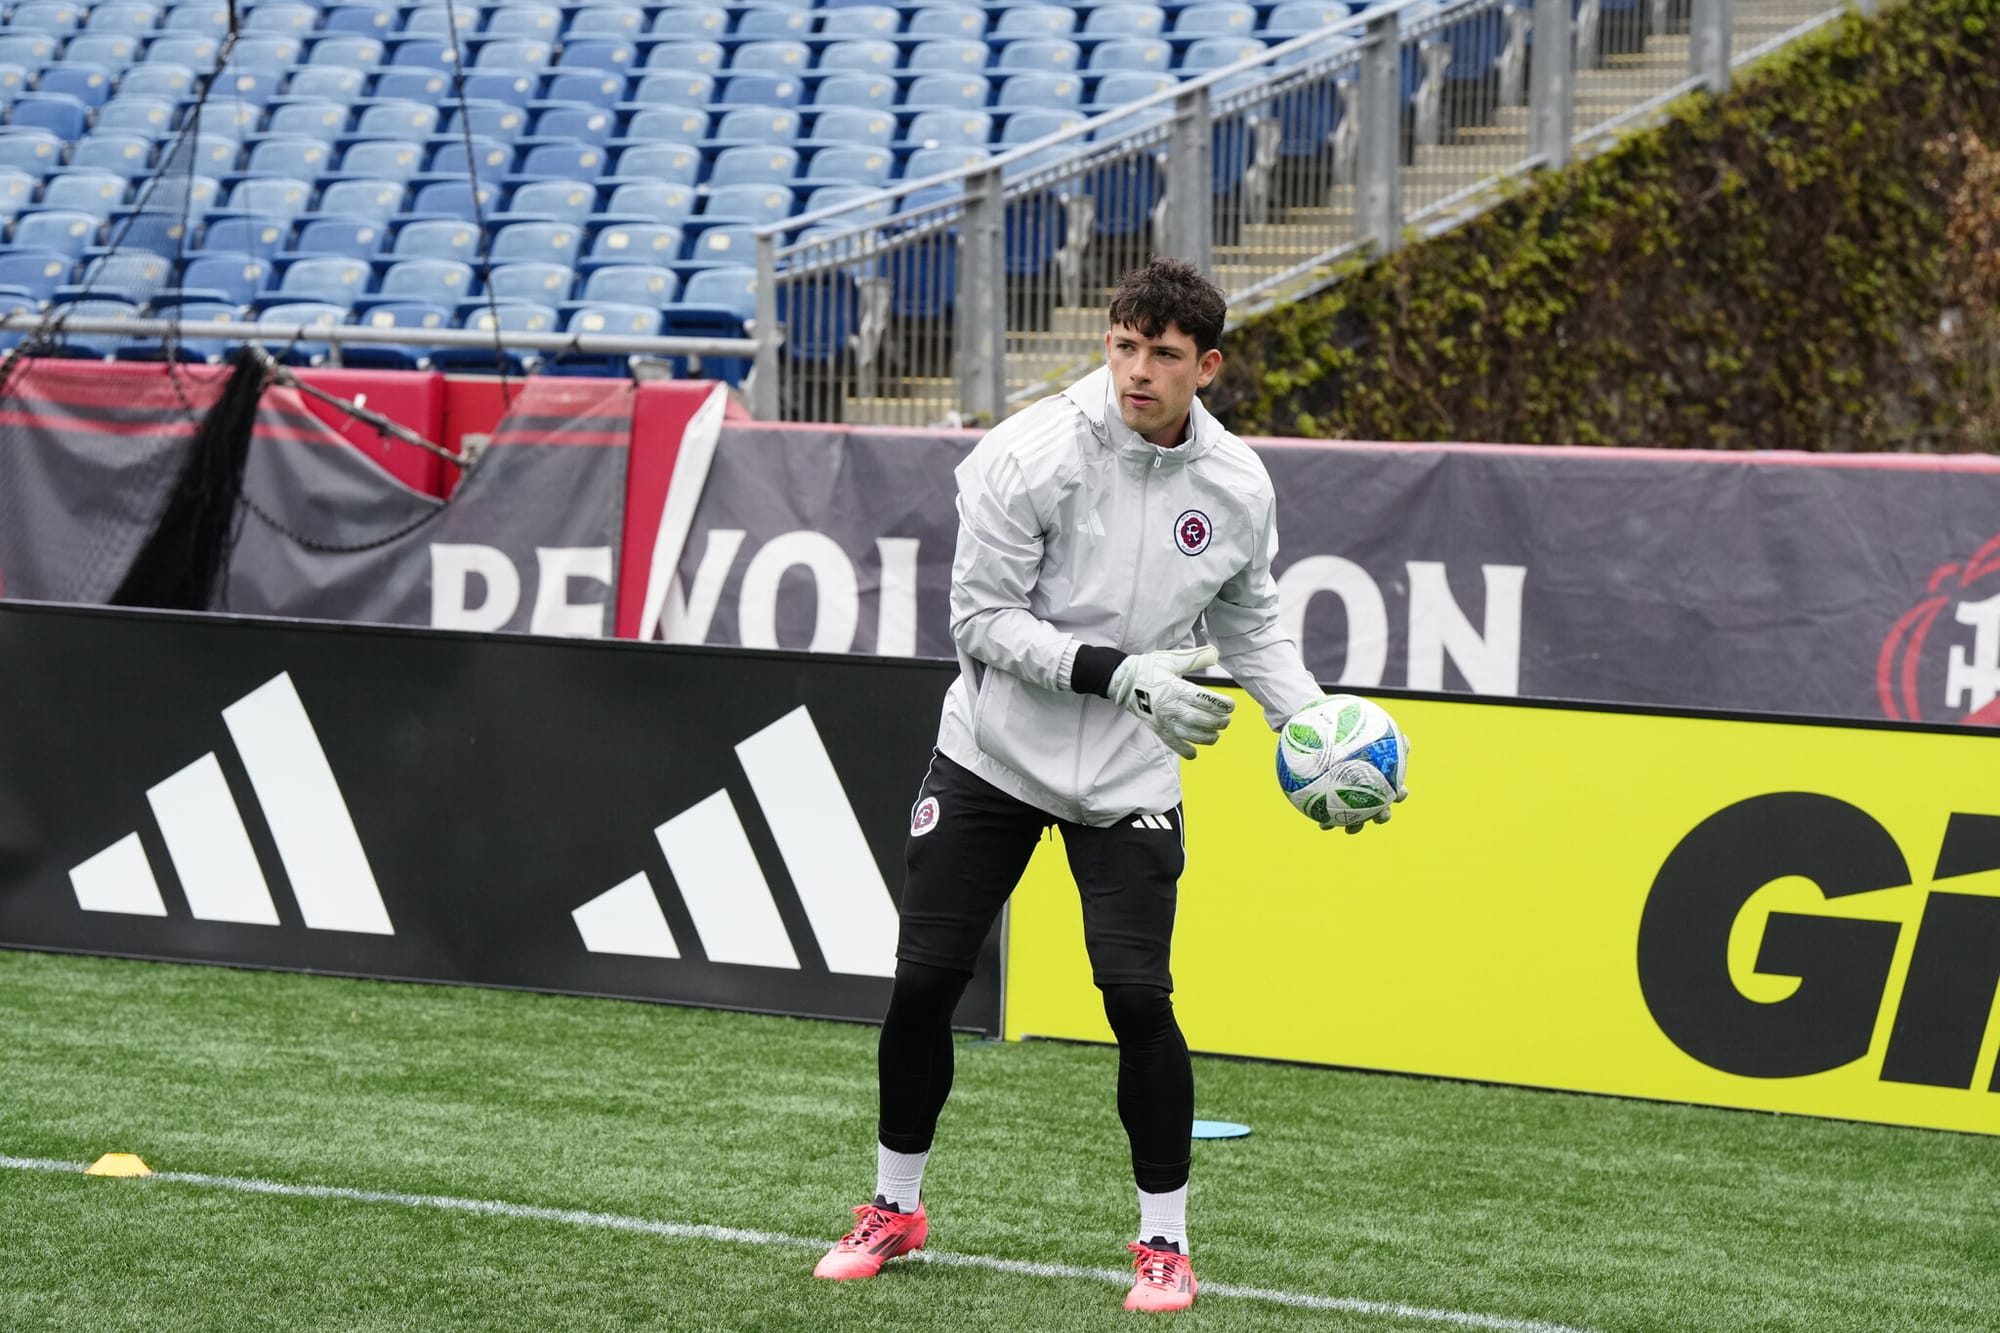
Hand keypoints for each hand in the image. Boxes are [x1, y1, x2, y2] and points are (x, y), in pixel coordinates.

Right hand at [1107, 644, 1234, 759]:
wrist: (1123, 682)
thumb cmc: (1149, 668)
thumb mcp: (1172, 659)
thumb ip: (1195, 658)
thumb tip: (1216, 653)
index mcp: (1176, 688)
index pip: (1204, 700)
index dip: (1222, 705)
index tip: (1231, 705)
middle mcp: (1171, 707)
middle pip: (1201, 720)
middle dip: (1219, 722)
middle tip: (1227, 720)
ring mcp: (1164, 720)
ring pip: (1191, 735)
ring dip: (1208, 737)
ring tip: (1216, 733)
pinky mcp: (1158, 729)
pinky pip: (1173, 744)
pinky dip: (1185, 751)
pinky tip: (1195, 752)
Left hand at [1326, 730, 1409, 832]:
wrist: (1324, 741)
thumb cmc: (1348, 735)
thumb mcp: (1364, 731)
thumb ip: (1381, 734)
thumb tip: (1405, 738)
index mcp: (1381, 779)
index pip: (1397, 788)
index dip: (1401, 793)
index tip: (1399, 794)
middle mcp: (1371, 794)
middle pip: (1383, 809)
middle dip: (1383, 815)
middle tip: (1379, 816)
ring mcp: (1353, 802)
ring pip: (1360, 819)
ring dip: (1357, 826)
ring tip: (1350, 829)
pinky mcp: (1334, 806)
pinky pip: (1332, 818)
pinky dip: (1329, 823)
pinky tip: (1322, 825)